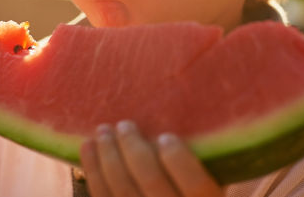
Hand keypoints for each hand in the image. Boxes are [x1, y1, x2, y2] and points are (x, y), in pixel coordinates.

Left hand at [80, 121, 222, 196]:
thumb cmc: (197, 181)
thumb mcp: (215, 174)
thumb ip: (207, 155)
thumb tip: (198, 114)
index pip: (196, 185)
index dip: (180, 161)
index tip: (167, 136)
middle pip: (152, 184)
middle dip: (134, 151)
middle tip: (125, 124)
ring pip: (123, 192)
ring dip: (109, 158)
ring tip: (103, 130)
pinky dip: (93, 172)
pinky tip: (88, 147)